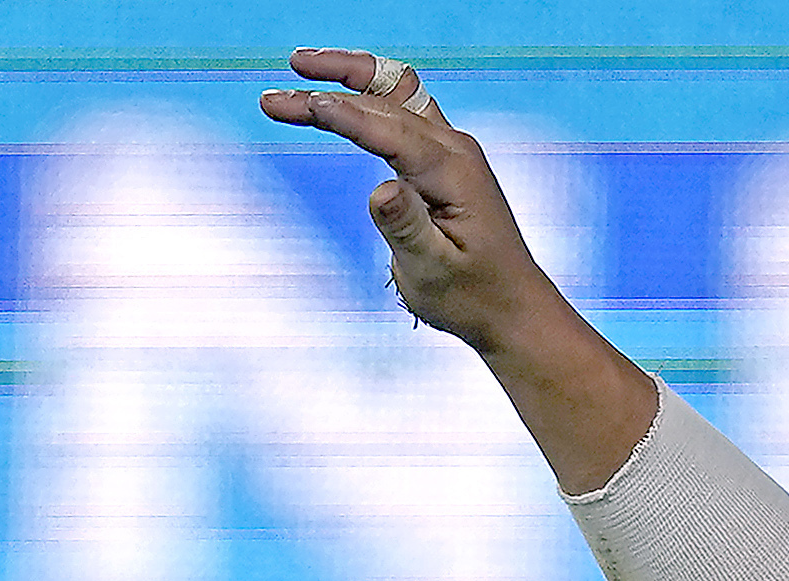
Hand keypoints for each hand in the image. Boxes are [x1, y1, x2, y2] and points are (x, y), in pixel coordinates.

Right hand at [259, 52, 552, 354]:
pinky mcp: (442, 158)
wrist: (511, 307)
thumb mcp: (435, 273)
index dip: (342, 114)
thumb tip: (381, 190)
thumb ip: (407, 228)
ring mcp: (450, 149)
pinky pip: (401, 109)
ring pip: (396, 92)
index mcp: (453, 173)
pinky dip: (366, 93)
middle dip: (330, 87)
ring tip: (301, 66)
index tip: (299, 104)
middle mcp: (454, 149)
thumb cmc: (473, 296)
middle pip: (387, 98)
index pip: (389, 129)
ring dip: (349, 74)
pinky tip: (338, 91)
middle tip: (277, 90)